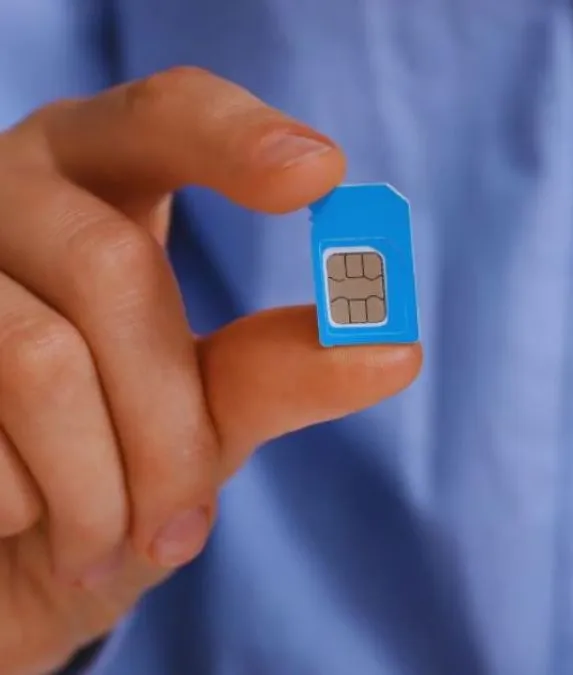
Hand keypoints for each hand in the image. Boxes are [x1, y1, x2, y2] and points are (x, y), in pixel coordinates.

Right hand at [0, 67, 420, 673]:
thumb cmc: (102, 471)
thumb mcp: (199, 421)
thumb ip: (275, 373)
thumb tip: (392, 348)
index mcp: (98, 182)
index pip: (165, 116)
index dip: (235, 138)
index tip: (321, 174)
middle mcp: (7, 195)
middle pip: (110, 265)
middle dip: (168, 422)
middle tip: (186, 527)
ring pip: (39, 359)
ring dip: (98, 486)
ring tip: (109, 544)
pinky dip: (21, 509)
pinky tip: (21, 523)